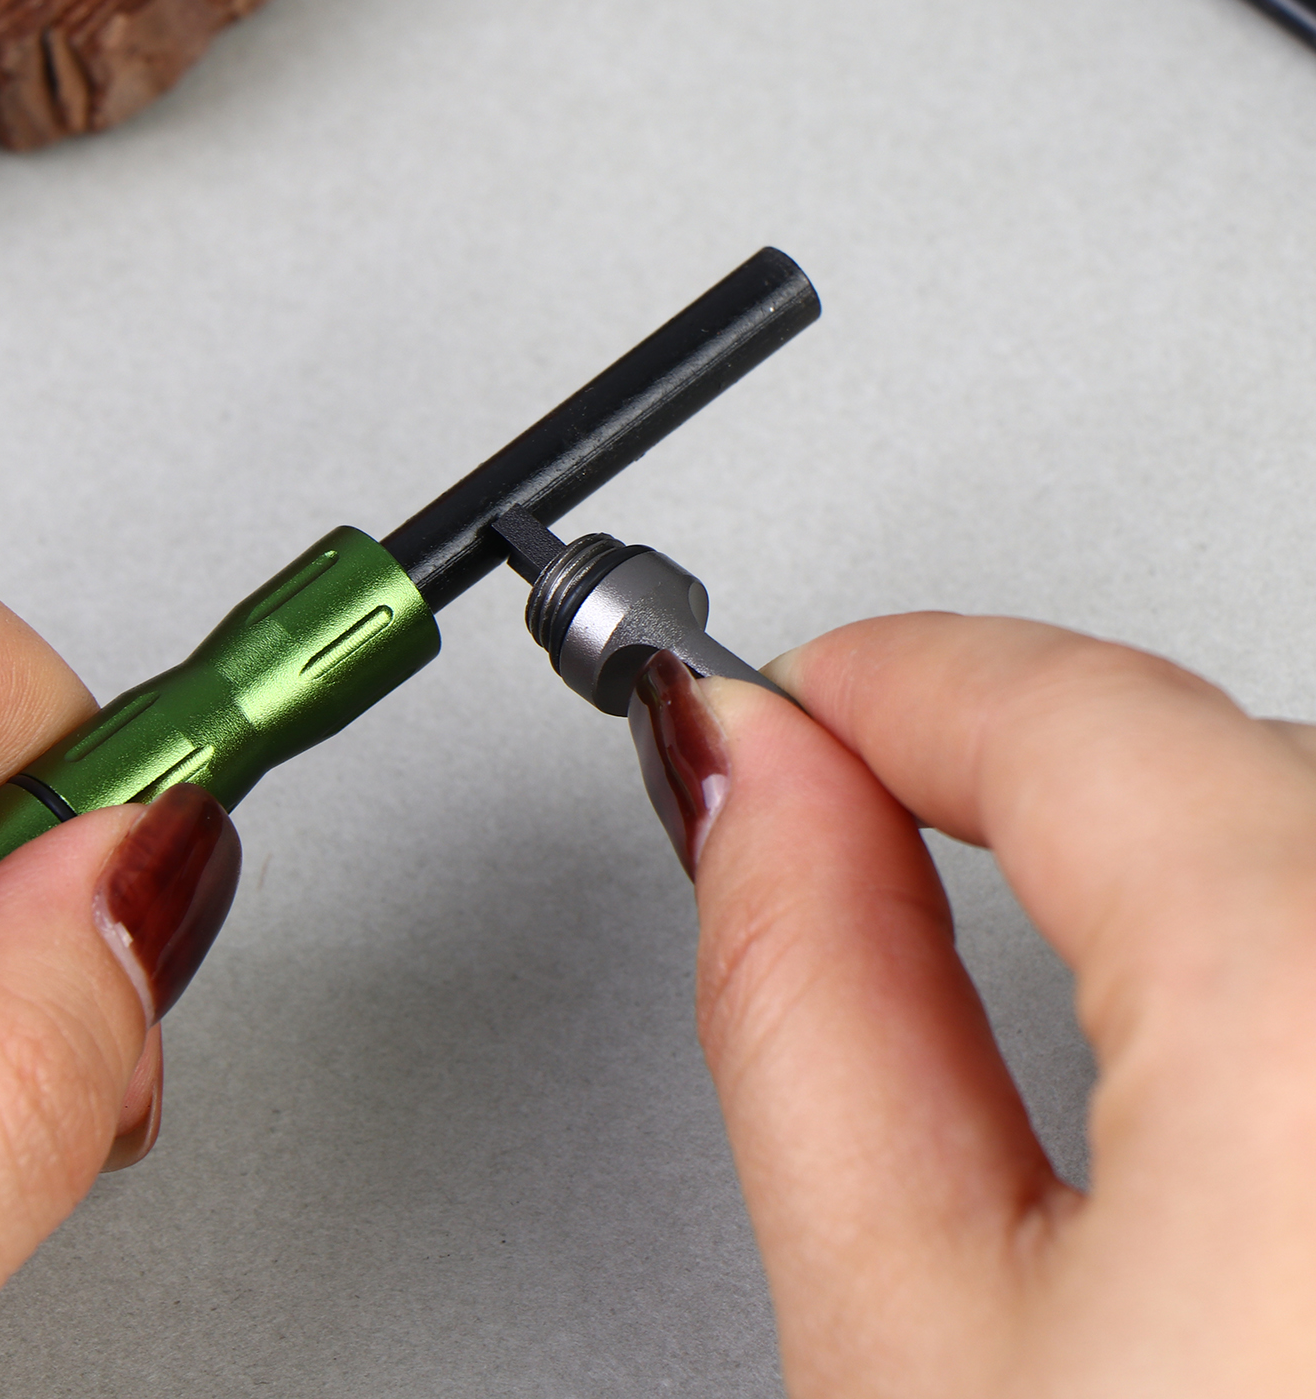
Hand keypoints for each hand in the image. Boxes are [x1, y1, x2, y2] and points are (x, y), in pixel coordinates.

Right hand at [630, 617, 1315, 1396]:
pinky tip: (1194, 1020)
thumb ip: (812, 1014)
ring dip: (1167, 850)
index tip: (795, 695)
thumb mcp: (913, 1354)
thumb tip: (756, 788)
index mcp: (1313, 1042)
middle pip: (1223, 766)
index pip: (1082, 722)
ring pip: (1310, 829)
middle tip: (847, 798)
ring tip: (1019, 901)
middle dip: (1029, 763)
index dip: (892, 684)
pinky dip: (1271, 935)